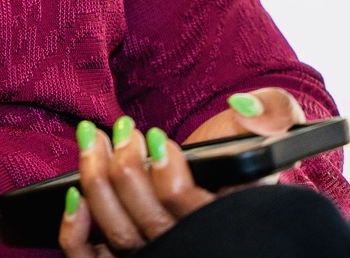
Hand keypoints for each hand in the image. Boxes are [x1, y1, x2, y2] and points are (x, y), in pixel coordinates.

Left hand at [57, 90, 304, 255]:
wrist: (219, 173)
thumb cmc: (243, 150)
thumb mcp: (273, 124)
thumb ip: (275, 111)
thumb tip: (247, 106)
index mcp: (233, 221)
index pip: (193, 214)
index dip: (171, 178)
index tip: (159, 140)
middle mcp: (193, 245)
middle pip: (152, 226)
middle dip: (127, 172)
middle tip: (125, 131)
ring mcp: (159, 253)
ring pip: (120, 237)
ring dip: (97, 183)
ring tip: (93, 138)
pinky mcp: (124, 255)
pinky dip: (75, 231)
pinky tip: (73, 194)